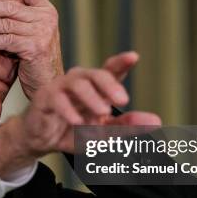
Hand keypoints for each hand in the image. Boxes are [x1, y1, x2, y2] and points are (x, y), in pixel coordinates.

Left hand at [0, 0, 62, 98]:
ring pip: (5, 23)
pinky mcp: (34, 47)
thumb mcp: (32, 33)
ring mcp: (42, 33)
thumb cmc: (35, 58)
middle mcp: (46, 18)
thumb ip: (20, 18)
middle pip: (10, 7)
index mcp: (46, 10)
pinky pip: (6, 40)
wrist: (49, 82)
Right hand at [0, 52, 161, 178]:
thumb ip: (127, 126)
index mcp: (96, 87)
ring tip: (103, 112)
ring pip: (77, 84)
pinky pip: (57, 99)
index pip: (110, 71)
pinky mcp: (44, 98)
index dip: (121, 62)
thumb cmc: (72, 130)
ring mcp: (60, 87)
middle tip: (123, 99)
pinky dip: (68, 110)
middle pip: (95, 74)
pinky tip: (77, 120)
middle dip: (110, 84)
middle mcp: (79, 82)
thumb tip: (155, 121)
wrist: (41, 140)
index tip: (134, 57)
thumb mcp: (103, 133)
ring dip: (92, 97)